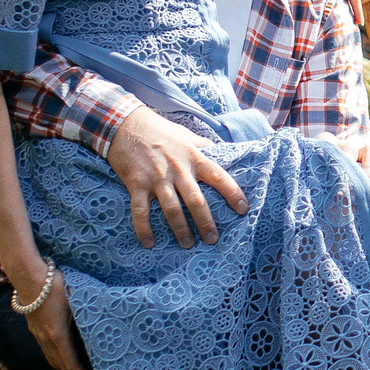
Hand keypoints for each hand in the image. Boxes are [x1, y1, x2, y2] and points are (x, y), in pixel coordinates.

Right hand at [20, 276, 92, 369]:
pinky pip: (44, 348)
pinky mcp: (33, 327)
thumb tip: (104, 324)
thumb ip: (87, 315)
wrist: (28, 276)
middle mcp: (45, 338)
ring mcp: (37, 333)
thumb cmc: (54, 286)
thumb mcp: (76, 300)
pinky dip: (53, 357)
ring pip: (50, 357)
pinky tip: (58, 355)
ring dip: (61, 367)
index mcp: (58, 335)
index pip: (70, 364)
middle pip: (59, 365)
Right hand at [107, 106, 248, 247]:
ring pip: (171, 209)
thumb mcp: (187, 136)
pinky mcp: (136, 183)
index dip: (232, 192)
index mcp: (194, 158)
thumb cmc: (161, 131)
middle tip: (213, 239)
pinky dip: (143, 228)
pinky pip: (140, 210)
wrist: (126, 124)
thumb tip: (225, 153)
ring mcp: (156, 178)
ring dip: (180, 229)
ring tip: (188, 245)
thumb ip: (205, 147)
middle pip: (195, 199)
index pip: (218, 176)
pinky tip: (149, 243)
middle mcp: (178, 169)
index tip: (243, 209)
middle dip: (205, 222)